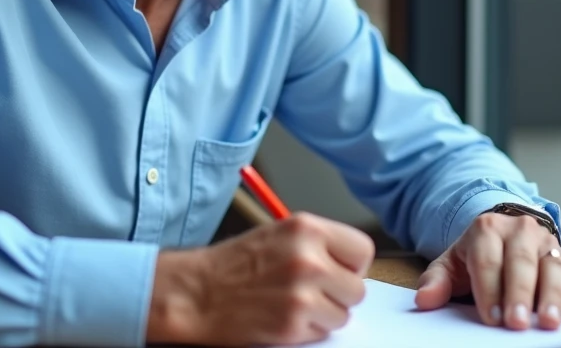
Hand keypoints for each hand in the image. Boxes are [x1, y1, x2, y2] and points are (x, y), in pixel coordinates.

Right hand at [148, 212, 375, 345]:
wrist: (197, 292)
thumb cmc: (234, 264)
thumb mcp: (280, 234)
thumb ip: (318, 244)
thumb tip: (350, 265)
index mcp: (307, 228)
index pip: (363, 250)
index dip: (352, 265)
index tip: (339, 271)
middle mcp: (308, 258)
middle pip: (357, 288)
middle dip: (338, 294)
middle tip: (313, 292)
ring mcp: (302, 293)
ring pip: (343, 314)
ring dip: (323, 315)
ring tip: (293, 303)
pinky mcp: (293, 324)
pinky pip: (322, 332)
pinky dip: (307, 330)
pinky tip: (282, 316)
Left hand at [413, 211, 560, 330]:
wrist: (505, 232)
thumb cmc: (478, 254)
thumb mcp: (452, 263)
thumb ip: (437, 281)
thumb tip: (424, 300)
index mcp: (487, 229)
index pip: (487, 259)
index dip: (489, 289)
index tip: (490, 318)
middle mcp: (521, 231)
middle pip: (521, 262)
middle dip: (519, 294)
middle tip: (517, 323)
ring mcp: (547, 245)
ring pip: (552, 268)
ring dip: (552, 297)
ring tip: (548, 322)